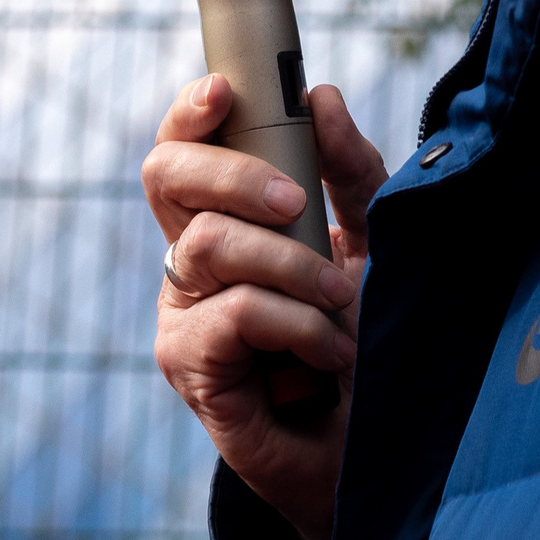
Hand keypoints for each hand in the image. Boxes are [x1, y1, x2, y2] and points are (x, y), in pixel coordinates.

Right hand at [145, 74, 384, 539]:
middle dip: (233, 174)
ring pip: (208, 244)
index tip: (222, 90)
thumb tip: (321, 96)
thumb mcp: (372, 240)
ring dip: (290, 263)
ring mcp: (181, 314)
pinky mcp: (191, 367)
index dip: (188, 115)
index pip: (181, 153)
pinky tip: (328, 353)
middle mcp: (189, 262)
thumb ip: (350, 172)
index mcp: (221, 222)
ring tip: (341, 299)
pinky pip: (234, 314)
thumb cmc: (366, 339)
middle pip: (166, 178)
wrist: (373, 449)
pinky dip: (295, 324)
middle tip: (297, 202)